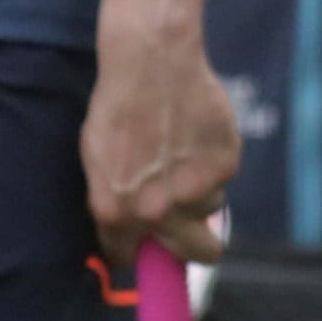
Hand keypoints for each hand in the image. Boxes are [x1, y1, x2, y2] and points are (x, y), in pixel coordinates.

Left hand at [82, 16, 237, 267]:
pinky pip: (224, 179)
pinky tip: (197, 134)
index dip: (140, 251)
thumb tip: (129, 233)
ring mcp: (194, 191)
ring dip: (201, 192)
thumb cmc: (116, 106)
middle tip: (195, 228)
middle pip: (197, 255)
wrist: (150, 62)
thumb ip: (113, 203)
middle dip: (198, 248)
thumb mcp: (97, 161)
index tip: (149, 244)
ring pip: (211, 210)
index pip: (130, 258)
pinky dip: (214, 163)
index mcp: (117, 213)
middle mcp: (157, 211)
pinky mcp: (224, 166)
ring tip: (184, 153)